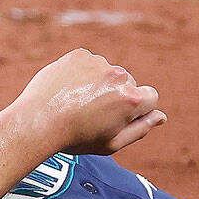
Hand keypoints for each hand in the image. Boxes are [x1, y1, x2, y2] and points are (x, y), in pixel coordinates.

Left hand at [11, 49, 165, 156]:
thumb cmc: (75, 138)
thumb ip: (141, 129)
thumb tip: (161, 116)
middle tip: (91, 114)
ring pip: (107, 73)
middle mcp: (118, 76)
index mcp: (131, 99)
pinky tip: (68, 90)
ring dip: (98, 84)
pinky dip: (82, 74)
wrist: (37, 121)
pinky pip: (88, 63)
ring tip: (76, 103)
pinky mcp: (79, 55)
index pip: (150, 97)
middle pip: (128, 84)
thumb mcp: (112, 143)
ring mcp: (98, 63)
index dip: (136, 110)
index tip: (117, 117)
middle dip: (116, 96)